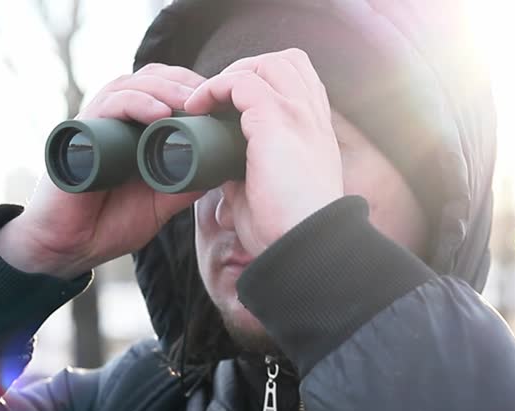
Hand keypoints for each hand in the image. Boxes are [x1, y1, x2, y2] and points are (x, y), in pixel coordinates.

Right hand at [0, 64, 206, 278]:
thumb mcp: (160, 203)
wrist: (67, 250)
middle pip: (151, 77)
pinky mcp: (78, 134)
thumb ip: (185, 184)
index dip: (192, 87)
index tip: (220, 102)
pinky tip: (160, 113)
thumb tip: (220, 169)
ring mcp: (95, 124)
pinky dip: (136, 104)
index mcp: (133, 130)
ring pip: (131, 84)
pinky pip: (108, 107)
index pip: (164, 87)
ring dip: (165, 88)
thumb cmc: (108, 226)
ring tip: (191, 102)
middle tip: (211, 97)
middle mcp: (113, 120)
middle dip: (183, 82)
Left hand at [184, 48, 343, 256]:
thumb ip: (246, 173)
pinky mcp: (276, 118)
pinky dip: (214, 88)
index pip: (300, 83)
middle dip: (246, 70)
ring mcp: (298, 113)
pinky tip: (197, 108)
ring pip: (265, 64)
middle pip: (286, 61)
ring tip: (204, 101)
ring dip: (229, 76)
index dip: (265, 84)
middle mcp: (312, 116)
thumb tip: (219, 170)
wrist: (303, 245)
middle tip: (216, 99)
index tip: (232, 108)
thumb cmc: (286, 230)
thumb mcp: (266, 192)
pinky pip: (240, 81)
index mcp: (317, 132)